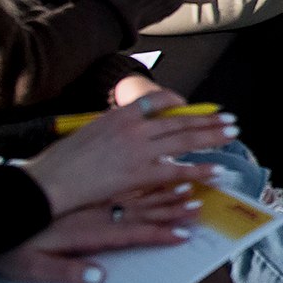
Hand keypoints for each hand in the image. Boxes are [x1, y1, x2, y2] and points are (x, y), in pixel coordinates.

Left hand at [0, 192, 201, 282]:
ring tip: (191, 187)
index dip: (158, 235)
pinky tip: (158, 175)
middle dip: (173, 208)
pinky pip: (121, 185)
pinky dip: (143, 180)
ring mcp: (91, 203)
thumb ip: (66, 272)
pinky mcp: (85, 194)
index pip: (129, 234)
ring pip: (136, 195)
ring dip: (165, 192)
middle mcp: (93, 214)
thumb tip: (98, 278)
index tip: (184, 235)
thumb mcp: (32, 267)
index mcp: (85, 232)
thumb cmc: (10, 247)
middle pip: (140, 210)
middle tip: (200, 204)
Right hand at [24, 91, 234, 216]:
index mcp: (119, 115)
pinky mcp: (140, 174)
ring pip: (185, 140)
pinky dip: (198, 169)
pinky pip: (177, 170)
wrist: (50, 182)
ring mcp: (139, 150)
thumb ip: (112, 127)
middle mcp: (134, 128)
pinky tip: (215, 169)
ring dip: (212, 136)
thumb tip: (127, 126)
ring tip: (232, 133)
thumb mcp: (87, 131)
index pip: (156, 100)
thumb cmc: (61, 161)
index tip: (190, 105)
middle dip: (208, 120)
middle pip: (179, 121)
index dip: (177, 102)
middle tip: (230, 119)